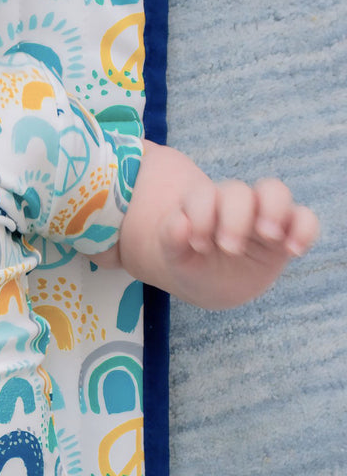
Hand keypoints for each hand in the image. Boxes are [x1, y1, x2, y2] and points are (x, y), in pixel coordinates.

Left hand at [160, 176, 319, 307]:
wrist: (210, 284)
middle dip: (234, 218)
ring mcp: (261, 216)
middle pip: (238, 191)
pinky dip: (305, 229)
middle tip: (229, 248)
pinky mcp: (285, 235)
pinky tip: (293, 250)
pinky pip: (305, 219)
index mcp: (202, 204)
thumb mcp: (175, 256)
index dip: (202, 215)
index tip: (198, 245)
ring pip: (274, 191)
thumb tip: (180, 222)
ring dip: (272, 210)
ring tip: (266, 235)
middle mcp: (233, 204)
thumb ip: (171, 238)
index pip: (204, 195)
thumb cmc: (190, 264)